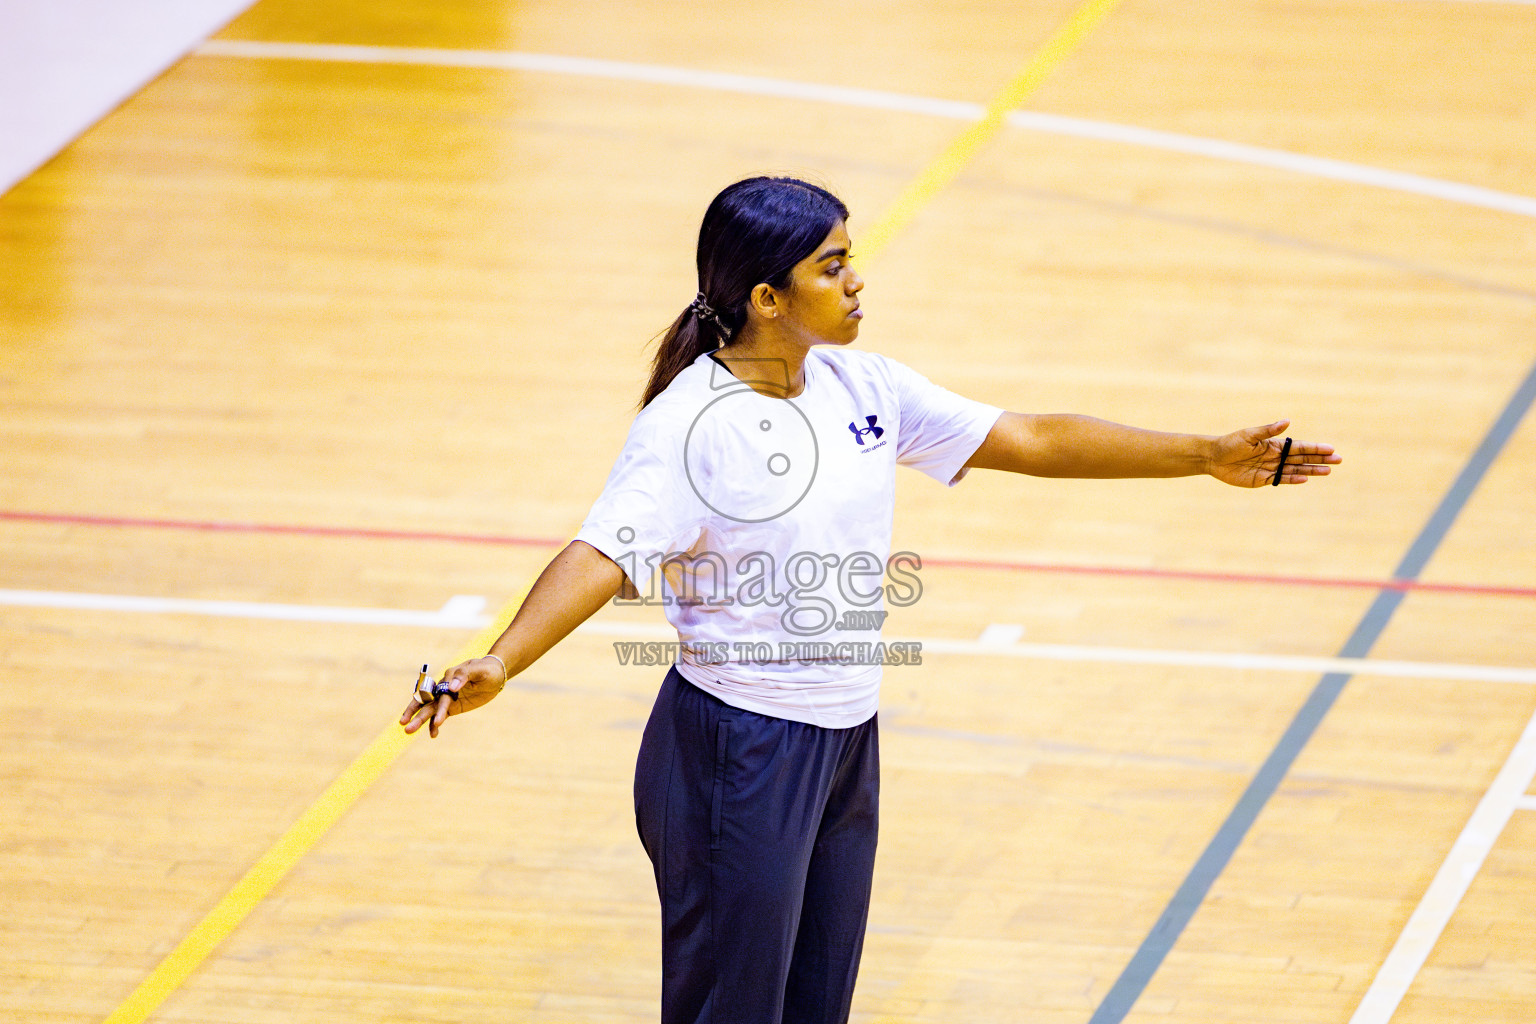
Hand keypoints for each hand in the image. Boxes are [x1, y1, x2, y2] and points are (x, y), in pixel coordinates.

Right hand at [399, 656, 507, 737]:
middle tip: (403, 723)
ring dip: (420, 720)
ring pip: (430, 709)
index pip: (441, 692)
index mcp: (449, 676)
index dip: (439, 706)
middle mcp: (444, 687)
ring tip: (408, 731)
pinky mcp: (452, 706)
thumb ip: (465, 676)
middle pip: (426, 700)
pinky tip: (433, 734)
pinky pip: (440, 715)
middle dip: (415, 712)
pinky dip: (434, 725)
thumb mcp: (479, 670)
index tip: (439, 720)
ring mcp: (447, 697)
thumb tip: (451, 687)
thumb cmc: (487, 669)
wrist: (495, 674)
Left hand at [1208, 420, 1340, 487]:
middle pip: (1302, 458)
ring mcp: (1270, 469)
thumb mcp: (1249, 435)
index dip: (1316, 448)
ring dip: (1312, 470)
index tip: (1331, 449)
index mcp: (1274, 444)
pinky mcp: (1262, 480)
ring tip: (1328, 471)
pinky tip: (1306, 478)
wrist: (1213, 458)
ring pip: (1295, 470)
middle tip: (1339, 460)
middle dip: (1320, 459)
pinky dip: (1293, 479)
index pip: (1299, 446)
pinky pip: (1281, 480)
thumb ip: (1268, 431)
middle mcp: (1276, 457)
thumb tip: (1287, 421)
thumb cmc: (1230, 443)